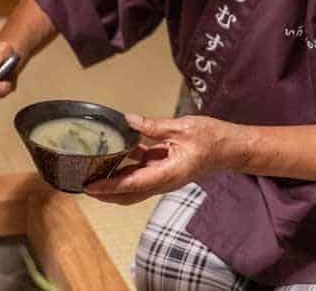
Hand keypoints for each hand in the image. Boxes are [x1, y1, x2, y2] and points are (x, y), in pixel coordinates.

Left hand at [84, 114, 244, 204]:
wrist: (232, 148)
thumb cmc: (213, 139)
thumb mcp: (183, 127)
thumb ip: (154, 126)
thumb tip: (128, 120)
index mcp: (169, 173)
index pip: (133, 184)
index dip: (110, 186)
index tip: (91, 187)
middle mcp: (164, 180)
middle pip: (129, 193)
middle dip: (106, 192)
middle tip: (83, 185)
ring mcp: (164, 177)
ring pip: (133, 184)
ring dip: (114, 181)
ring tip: (92, 171)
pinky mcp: (165, 170)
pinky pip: (142, 171)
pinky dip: (127, 166)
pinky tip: (116, 152)